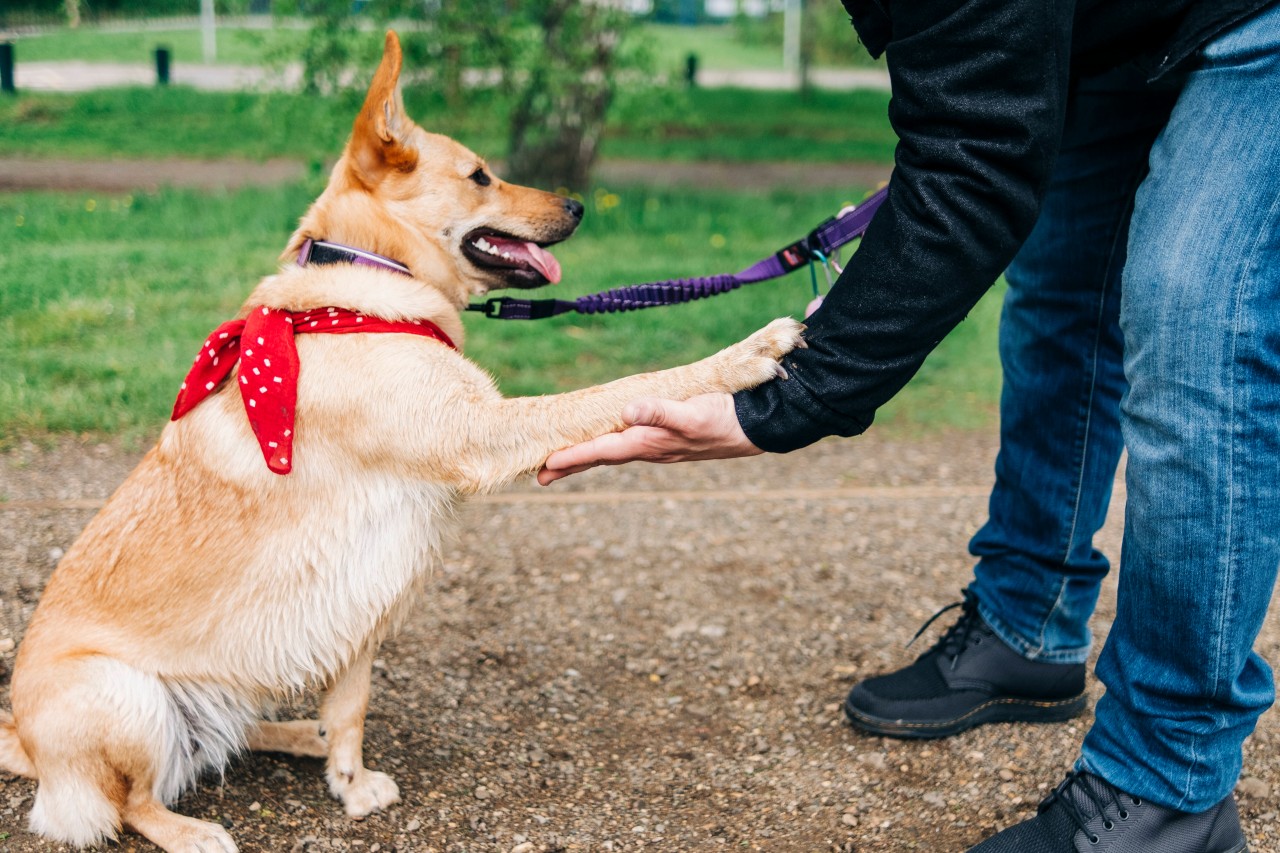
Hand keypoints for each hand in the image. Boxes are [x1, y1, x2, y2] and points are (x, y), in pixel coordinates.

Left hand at [537, 392, 762, 484]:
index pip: (601, 451)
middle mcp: (649, 448)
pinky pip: (628, 445)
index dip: (571, 458)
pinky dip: (609, 447)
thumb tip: (628, 413)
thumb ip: (660, 413)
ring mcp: (658, 446)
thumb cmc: (723, 418)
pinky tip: (608, 444)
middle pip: (600, 457)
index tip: (545, 467)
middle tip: (540, 477)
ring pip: (613, 453)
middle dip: (570, 466)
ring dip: (587, 458)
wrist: (755, 427)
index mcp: (648, 442)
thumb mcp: (691, 412)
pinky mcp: (668, 439)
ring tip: (563, 463)